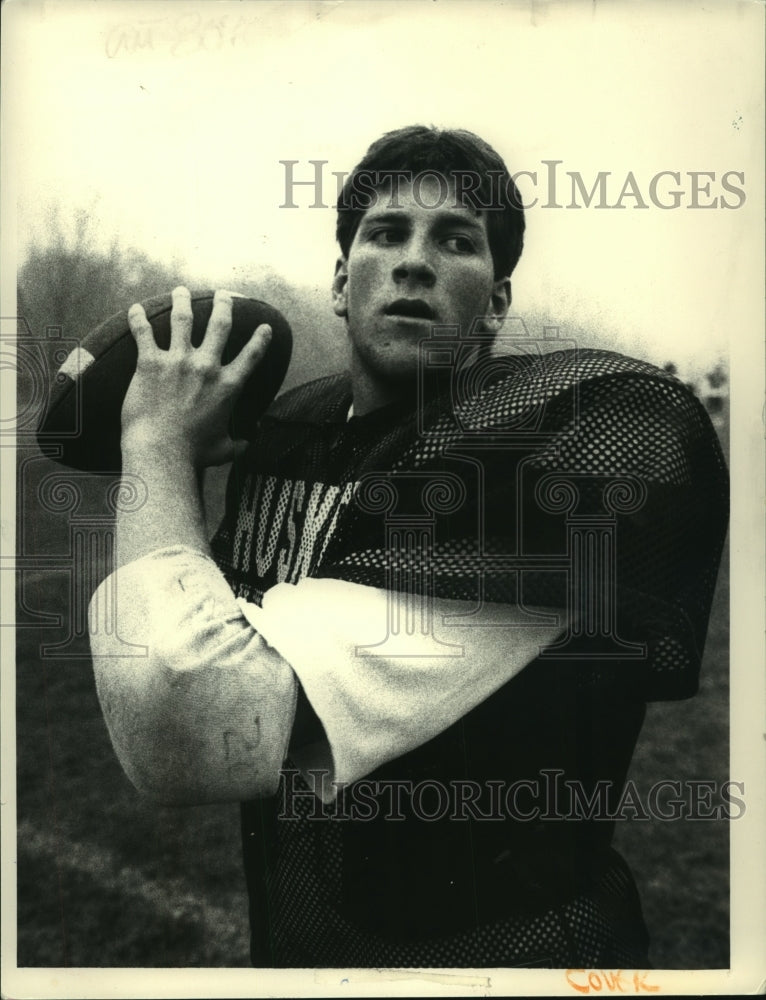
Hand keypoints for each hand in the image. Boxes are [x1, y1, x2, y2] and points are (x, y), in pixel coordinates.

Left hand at [122, 286, 271, 467]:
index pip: (252, 355)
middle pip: (219, 325)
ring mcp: (178, 361)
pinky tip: (135, 308)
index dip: (261, 338)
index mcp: (228, 386)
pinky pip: (144, 332)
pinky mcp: (150, 363)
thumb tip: (249, 443)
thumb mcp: (225, 450)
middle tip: (224, 294)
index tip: (265, 326)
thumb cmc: (193, 455)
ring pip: (183, 319)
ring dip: (183, 300)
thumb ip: (239, 443)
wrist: (162, 452)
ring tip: (182, 291)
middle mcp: (207, 367)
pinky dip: (138, 317)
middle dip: (223, 305)